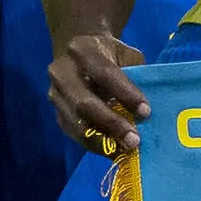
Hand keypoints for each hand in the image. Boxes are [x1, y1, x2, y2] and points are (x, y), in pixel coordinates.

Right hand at [48, 30, 147, 156]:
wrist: (79, 52)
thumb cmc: (110, 55)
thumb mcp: (125, 55)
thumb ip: (134, 76)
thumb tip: (145, 111)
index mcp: (82, 50)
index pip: (105, 73)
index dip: (125, 93)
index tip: (146, 112)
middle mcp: (62, 71)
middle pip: (83, 102)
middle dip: (110, 123)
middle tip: (134, 140)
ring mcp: (55, 94)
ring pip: (75, 122)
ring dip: (101, 139)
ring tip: (124, 150)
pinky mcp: (56, 112)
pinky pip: (73, 132)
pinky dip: (94, 144)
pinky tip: (112, 150)